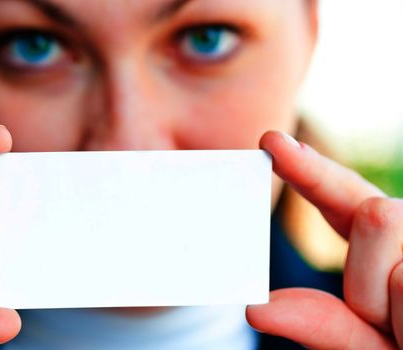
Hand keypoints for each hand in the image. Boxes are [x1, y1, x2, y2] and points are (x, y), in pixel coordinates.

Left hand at [246, 131, 401, 348]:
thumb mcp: (365, 344)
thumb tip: (256, 309)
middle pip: (375, 212)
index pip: (343, 194)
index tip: (270, 143)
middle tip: (390, 325)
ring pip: (396, 255)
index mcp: (381, 244)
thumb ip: (322, 324)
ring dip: (395, 312)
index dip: (308, 168)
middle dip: (368, 285)